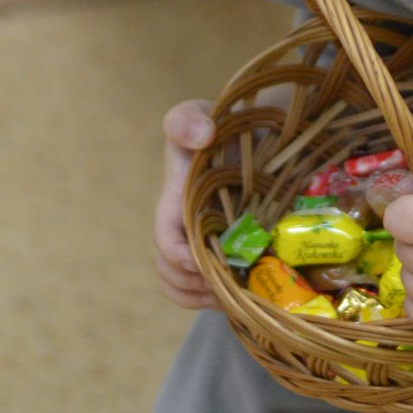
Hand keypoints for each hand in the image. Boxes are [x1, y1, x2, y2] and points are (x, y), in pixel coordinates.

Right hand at [153, 99, 216, 308]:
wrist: (247, 133)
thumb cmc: (220, 124)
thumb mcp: (199, 112)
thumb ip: (188, 118)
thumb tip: (201, 136)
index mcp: (173, 200)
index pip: (164, 239)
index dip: (182, 259)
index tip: (210, 264)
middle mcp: (180, 226)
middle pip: (170, 273)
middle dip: (194, 286)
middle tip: (230, 286)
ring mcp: (196, 241)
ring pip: (181, 287)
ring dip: (202, 298)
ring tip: (234, 296)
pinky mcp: (215, 250)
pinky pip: (200, 289)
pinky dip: (213, 300)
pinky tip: (237, 294)